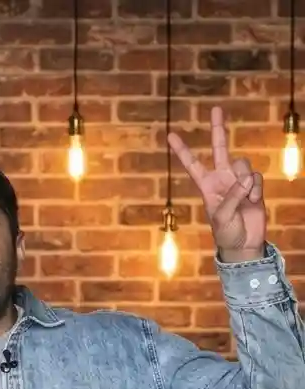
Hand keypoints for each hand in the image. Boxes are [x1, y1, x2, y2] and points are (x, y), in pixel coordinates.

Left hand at [168, 106, 266, 262]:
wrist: (244, 243)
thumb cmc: (226, 232)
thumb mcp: (221, 216)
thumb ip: (232, 196)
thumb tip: (246, 178)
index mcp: (206, 185)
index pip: (192, 164)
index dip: (182, 150)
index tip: (170, 135)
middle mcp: (221, 178)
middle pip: (220, 148)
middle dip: (218, 128)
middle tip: (215, 108)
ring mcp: (238, 180)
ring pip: (243, 163)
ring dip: (246, 181)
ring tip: (246, 199)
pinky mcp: (254, 185)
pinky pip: (257, 177)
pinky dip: (257, 189)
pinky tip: (254, 201)